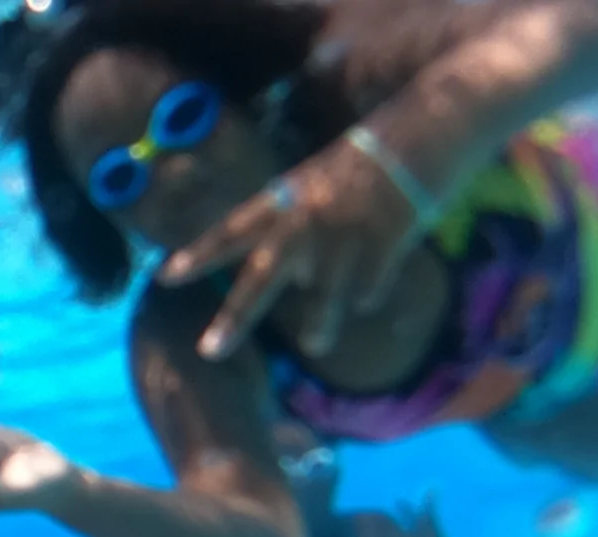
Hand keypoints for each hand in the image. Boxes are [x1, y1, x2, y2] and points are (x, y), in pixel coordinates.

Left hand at [159, 127, 432, 361]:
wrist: (431, 124)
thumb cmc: (375, 151)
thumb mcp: (321, 179)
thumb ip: (299, 222)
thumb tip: (296, 275)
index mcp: (287, 196)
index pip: (233, 229)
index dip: (199, 253)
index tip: (166, 276)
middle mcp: (307, 216)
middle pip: (263, 274)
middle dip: (236, 315)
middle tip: (209, 351)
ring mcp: (346, 230)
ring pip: (322, 292)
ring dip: (319, 322)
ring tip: (314, 344)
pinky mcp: (388, 239)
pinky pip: (369, 284)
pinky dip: (369, 292)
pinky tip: (371, 293)